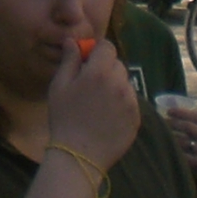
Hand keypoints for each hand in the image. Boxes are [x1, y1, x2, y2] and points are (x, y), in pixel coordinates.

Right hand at [46, 39, 139, 170]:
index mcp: (99, 72)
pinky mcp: (137, 118)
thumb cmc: (64, 119)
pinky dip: (121, 104)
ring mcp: (131, 102)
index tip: (88, 63)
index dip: (97, 52)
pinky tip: (107, 118)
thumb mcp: (59, 87)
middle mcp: (120, 83)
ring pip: (125, 83)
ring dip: (115, 87)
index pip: (107, 47)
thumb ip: (69, 61)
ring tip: (99, 105)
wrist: (78, 156)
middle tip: (91, 86)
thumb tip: (72, 41)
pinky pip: (130, 102)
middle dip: (106, 69)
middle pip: (117, 64)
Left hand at [160, 101, 196, 176]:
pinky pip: (188, 156)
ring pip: (186, 141)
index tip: (168, 111)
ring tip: (161, 136)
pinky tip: (168, 150)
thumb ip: (181, 118)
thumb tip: (164, 104)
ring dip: (172, 138)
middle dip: (173, 124)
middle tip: (161, 123)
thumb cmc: (188, 142)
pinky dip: (177, 152)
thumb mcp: (189, 129)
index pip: (195, 116)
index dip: (181, 112)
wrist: (196, 167)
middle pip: (189, 127)